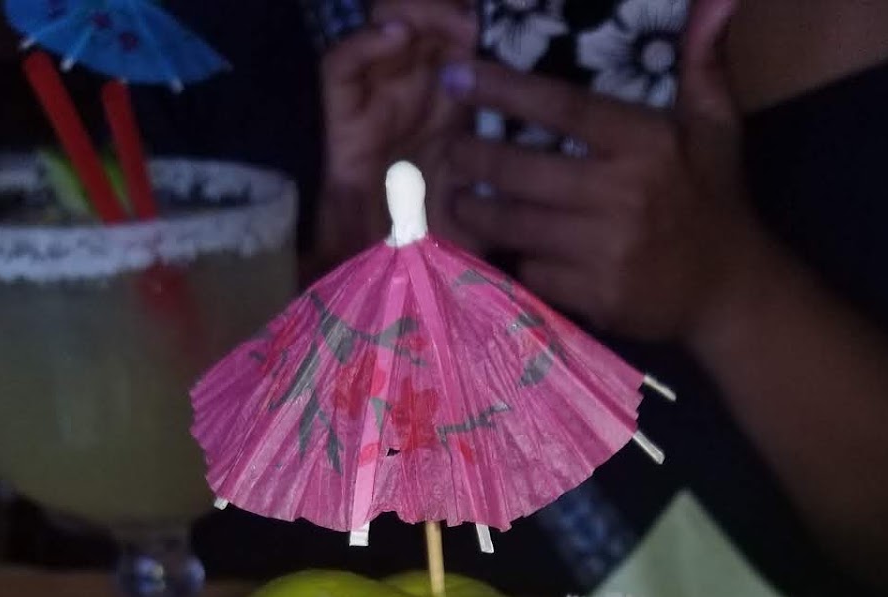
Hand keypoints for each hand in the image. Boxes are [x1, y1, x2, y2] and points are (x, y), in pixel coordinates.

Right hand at [318, 0, 477, 267]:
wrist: (379, 278)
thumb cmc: (429, 248)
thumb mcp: (479, 217)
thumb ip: (503, 202)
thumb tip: (549, 191)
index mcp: (445, 109)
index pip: (453, 46)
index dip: (467, 24)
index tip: (488, 25)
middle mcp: (409, 97)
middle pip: (420, 26)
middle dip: (441, 11)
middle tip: (468, 22)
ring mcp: (374, 105)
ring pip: (382, 31)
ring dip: (412, 15)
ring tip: (441, 27)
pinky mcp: (341, 122)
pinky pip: (338, 67)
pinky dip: (363, 43)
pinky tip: (394, 36)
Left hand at [446, 0, 754, 344]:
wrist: (729, 292)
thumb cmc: (713, 199)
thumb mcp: (716, 124)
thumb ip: (702, 60)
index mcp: (646, 143)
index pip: (562, 108)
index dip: (504, 90)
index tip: (459, 77)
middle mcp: (624, 195)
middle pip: (524, 171)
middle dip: (476, 159)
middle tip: (450, 149)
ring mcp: (608, 251)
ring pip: (519, 226)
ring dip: (480, 213)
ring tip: (457, 199)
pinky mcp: (597, 297)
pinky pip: (535, 273)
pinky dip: (516, 260)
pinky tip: (499, 249)